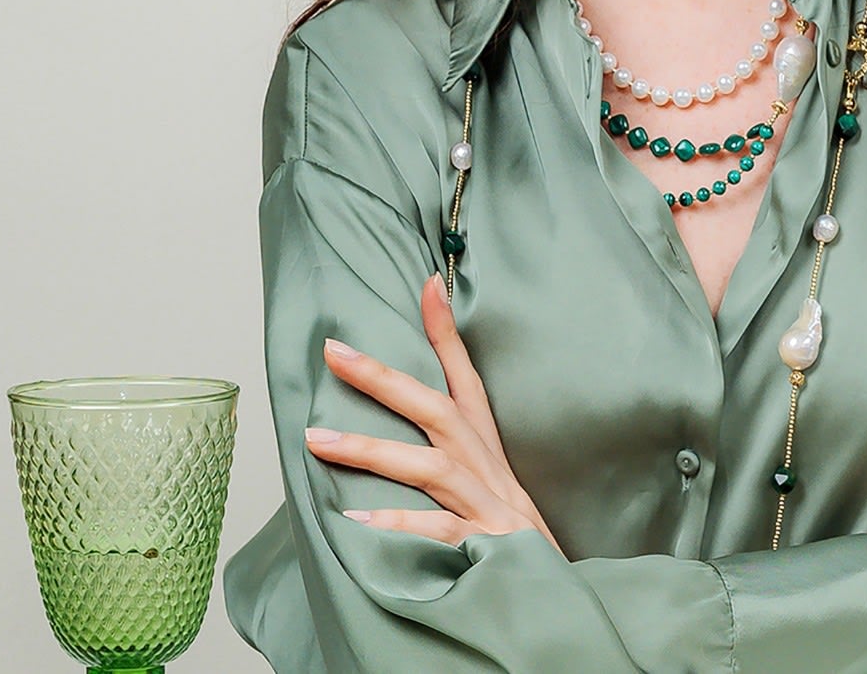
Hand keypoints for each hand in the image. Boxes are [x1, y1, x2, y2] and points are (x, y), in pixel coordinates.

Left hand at [304, 272, 563, 553]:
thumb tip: (412, 392)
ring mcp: (484, 503)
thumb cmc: (504, 522)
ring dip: (372, 450)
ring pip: (428, 467)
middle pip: (436, 408)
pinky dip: (396, 525)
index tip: (427, 282)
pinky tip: (353, 521)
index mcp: (483, 441)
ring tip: (317, 439)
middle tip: (334, 351)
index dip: (446, 330)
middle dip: (384, 377)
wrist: (549, 584)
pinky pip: (434, 533)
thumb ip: (449, 431)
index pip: (464, 375)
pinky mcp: (482, 545)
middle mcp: (484, 463)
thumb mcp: (485, 469)